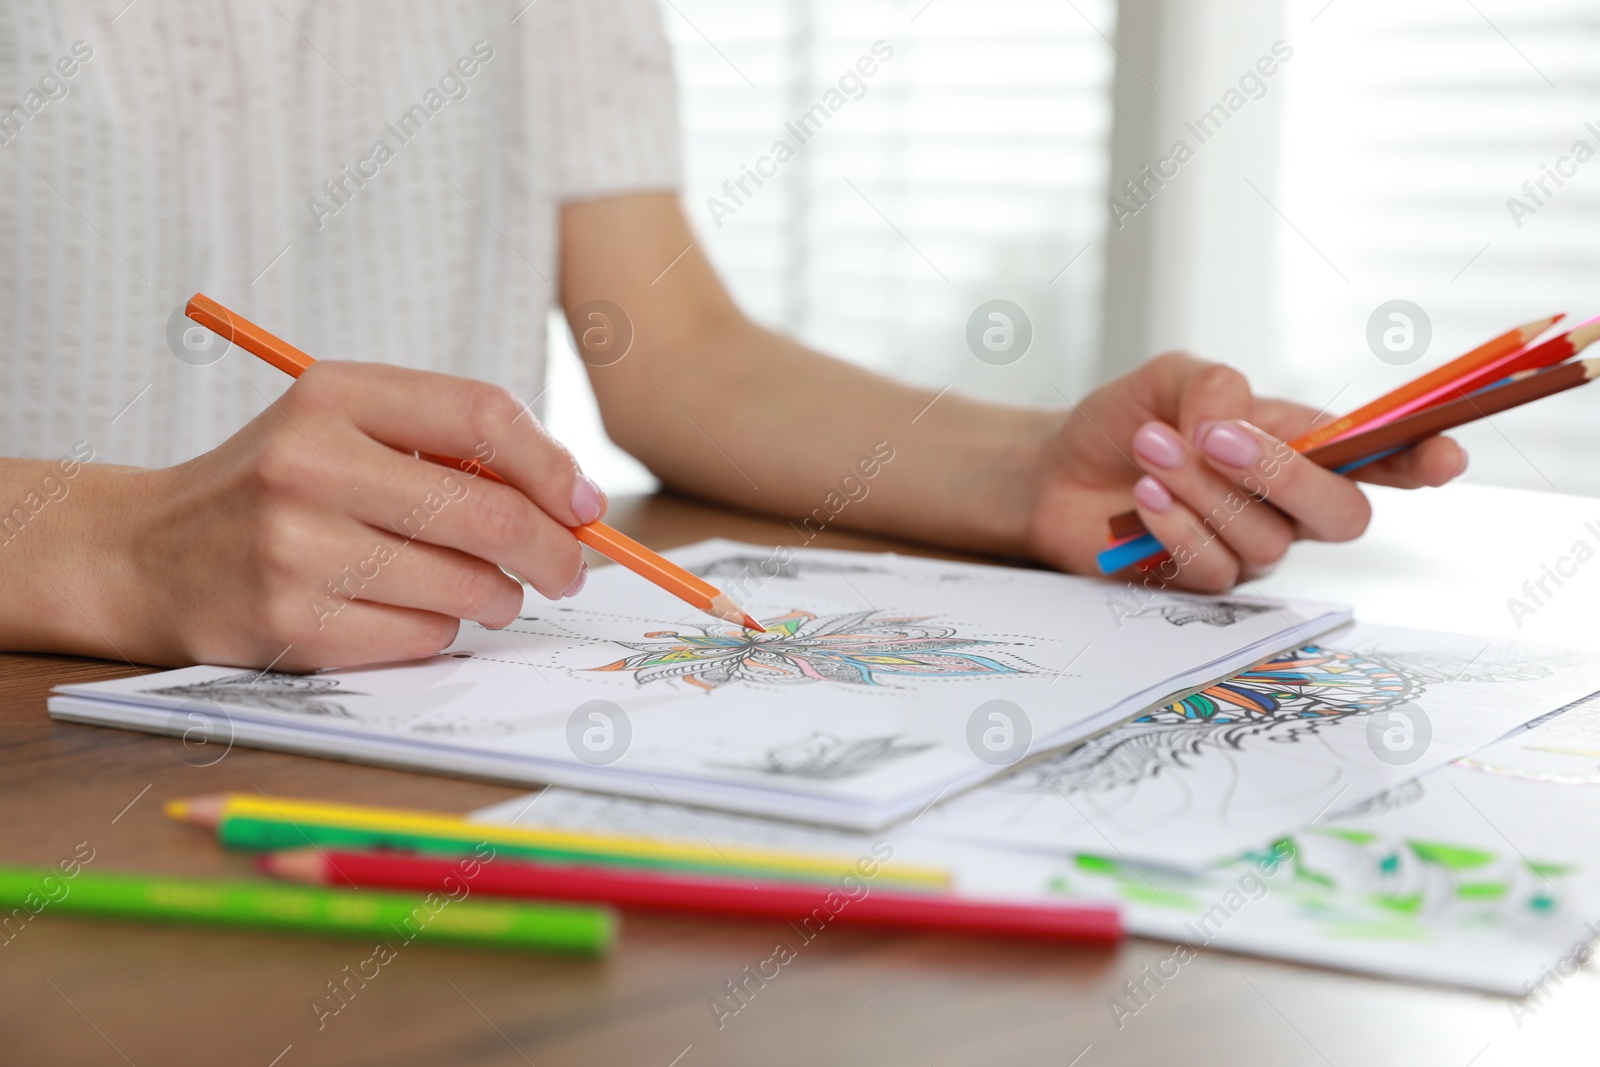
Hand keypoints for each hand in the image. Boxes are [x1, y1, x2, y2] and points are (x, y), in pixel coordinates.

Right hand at [101, 362, 602, 668]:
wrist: (145, 553)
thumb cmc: (278, 485)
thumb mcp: (345, 426)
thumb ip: (450, 443)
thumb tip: (575, 500)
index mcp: (334, 395)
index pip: (484, 416)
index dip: (555, 466)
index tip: (585, 504)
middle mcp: (310, 466)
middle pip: (489, 514)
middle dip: (553, 551)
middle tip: (567, 569)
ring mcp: (296, 551)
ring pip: (468, 587)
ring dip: (496, 597)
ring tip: (476, 587)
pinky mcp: (292, 627)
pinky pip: (424, 635)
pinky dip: (439, 628)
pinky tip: (404, 609)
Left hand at [1024, 353, 1467, 591]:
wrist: (1056, 472)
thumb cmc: (1126, 422)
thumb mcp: (1169, 378)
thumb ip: (1214, 386)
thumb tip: (1235, 417)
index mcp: (1301, 445)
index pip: (1378, 456)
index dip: (1420, 460)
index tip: (1445, 458)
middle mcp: (1288, 504)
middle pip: (1343, 514)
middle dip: (1285, 475)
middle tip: (1216, 437)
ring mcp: (1250, 548)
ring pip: (1267, 539)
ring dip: (1204, 489)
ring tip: (1150, 449)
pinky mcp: (1205, 584)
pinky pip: (1216, 569)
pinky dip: (1176, 527)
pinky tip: (1142, 498)